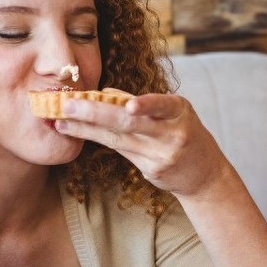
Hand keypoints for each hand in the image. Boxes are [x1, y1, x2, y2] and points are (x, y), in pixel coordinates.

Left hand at [54, 93, 229, 199]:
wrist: (204, 174)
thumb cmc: (186, 135)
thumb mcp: (173, 113)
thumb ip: (142, 103)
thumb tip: (106, 91)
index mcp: (179, 110)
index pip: (161, 105)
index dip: (146, 105)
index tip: (129, 106)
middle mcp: (172, 133)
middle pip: (129, 123)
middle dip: (95, 112)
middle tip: (68, 105)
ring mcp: (161, 155)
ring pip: (118, 138)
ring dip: (86, 128)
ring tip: (62, 119)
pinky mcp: (151, 170)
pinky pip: (120, 150)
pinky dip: (96, 139)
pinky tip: (76, 132)